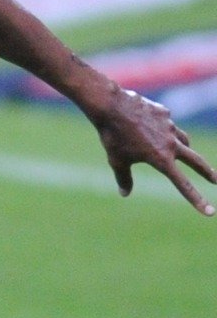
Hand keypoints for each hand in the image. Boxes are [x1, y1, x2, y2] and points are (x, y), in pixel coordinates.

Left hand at [95, 88, 216, 214]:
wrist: (110, 106)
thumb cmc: (112, 136)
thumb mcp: (116, 161)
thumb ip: (124, 178)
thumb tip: (124, 193)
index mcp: (161, 159)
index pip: (183, 185)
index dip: (197, 199)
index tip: (210, 211)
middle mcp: (170, 143)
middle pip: (196, 161)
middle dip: (207, 172)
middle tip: (215, 180)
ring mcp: (169, 126)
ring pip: (184, 140)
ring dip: (185, 148)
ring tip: (184, 151)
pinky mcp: (164, 113)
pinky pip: (167, 123)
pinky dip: (164, 128)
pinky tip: (151, 124)